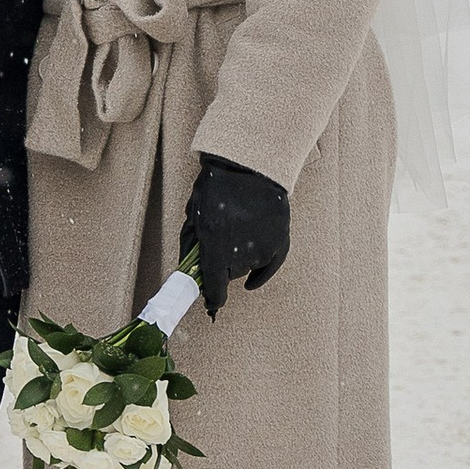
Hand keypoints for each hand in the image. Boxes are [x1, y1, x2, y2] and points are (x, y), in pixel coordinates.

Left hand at [180, 155, 288, 317]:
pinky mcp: (280, 242)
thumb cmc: (216, 188)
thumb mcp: (193, 216)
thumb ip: (191, 247)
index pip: (214, 287)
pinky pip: (269, 267)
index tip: (209, 302)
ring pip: (247, 268)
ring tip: (237, 233)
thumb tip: (189, 270)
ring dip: (240, 259)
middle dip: (222, 263)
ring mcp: (263, 249)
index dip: (211, 296)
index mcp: (216, 248)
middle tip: (220, 241)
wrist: (249, 166)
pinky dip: (260, 273)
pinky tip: (252, 281)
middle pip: (229, 274)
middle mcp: (241, 254)